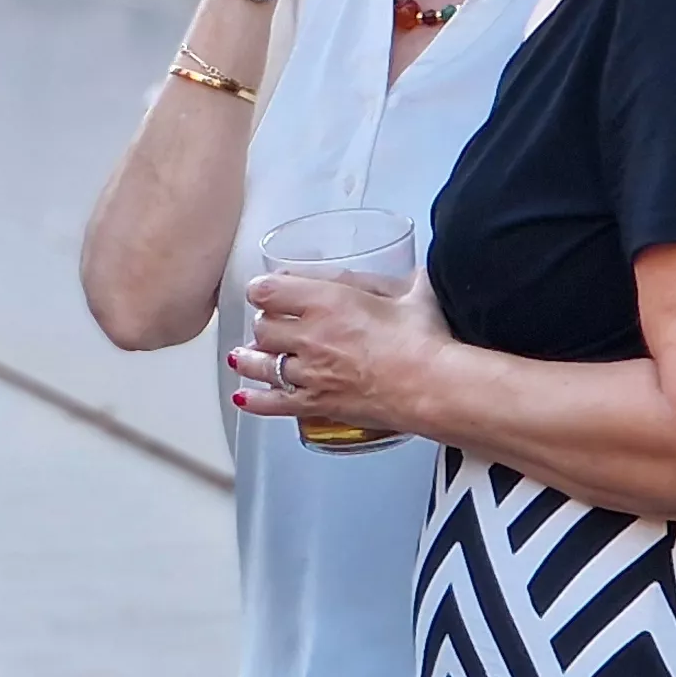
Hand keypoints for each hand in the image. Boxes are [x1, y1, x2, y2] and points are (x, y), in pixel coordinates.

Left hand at [226, 267, 451, 434]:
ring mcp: (309, 372)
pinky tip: (243, 397)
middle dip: (265, 325)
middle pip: (263, 327)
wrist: (431, 388)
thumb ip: (404, 280)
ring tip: (243, 355)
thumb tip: (415, 272)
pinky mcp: (316, 404)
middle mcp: (309, 336)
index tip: (266, 290)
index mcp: (327, 301)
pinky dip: (255, 401)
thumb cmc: (426, 340)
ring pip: (261, 364)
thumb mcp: (414, 293)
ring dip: (250, 359)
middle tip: (271, 325)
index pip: (268, 289)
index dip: (263, 289)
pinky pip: (273, 403)